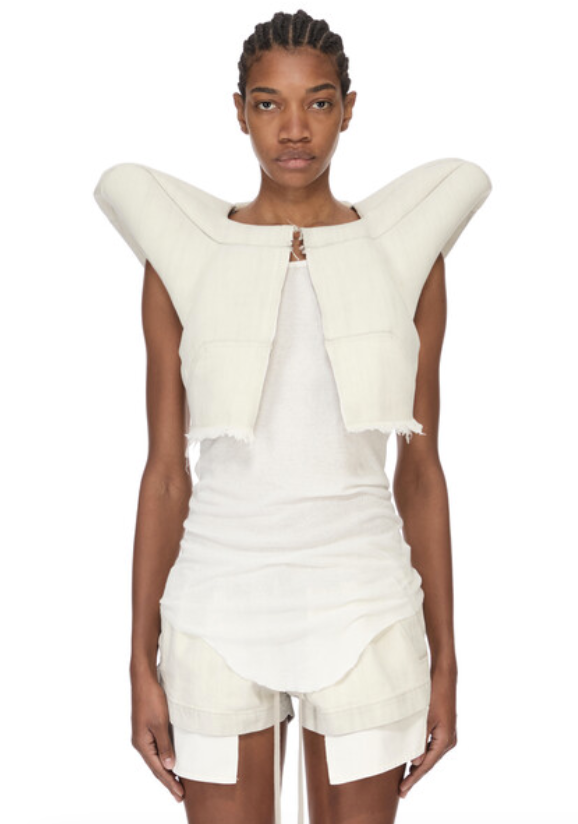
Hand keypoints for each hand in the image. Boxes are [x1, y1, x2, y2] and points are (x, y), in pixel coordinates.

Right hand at [130, 668, 184, 802]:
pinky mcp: (148, 727)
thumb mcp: (160, 723)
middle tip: (180, 795)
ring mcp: (144, 735)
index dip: (169, 783)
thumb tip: (169, 766)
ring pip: (156, 758)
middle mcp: (141, 742)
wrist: (144, 679)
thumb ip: (164, 745)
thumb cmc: (152, 699)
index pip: (158, 769)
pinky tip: (171, 760)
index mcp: (142, 744)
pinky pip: (157, 748)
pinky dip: (165, 757)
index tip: (180, 795)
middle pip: (156, 766)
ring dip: (167, 770)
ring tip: (177, 782)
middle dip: (168, 781)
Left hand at [398, 665, 456, 797]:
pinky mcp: (443, 728)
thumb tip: (415, 762)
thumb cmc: (434, 694)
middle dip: (415, 776)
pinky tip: (413, 760)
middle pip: (429, 763)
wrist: (444, 677)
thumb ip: (419, 741)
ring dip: (418, 766)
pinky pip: (432, 747)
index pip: (427, 765)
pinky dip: (422, 755)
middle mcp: (448, 740)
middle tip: (402, 791)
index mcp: (445, 740)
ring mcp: (446, 734)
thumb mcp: (424, 718)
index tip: (403, 790)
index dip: (414, 778)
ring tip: (405, 779)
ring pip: (430, 756)